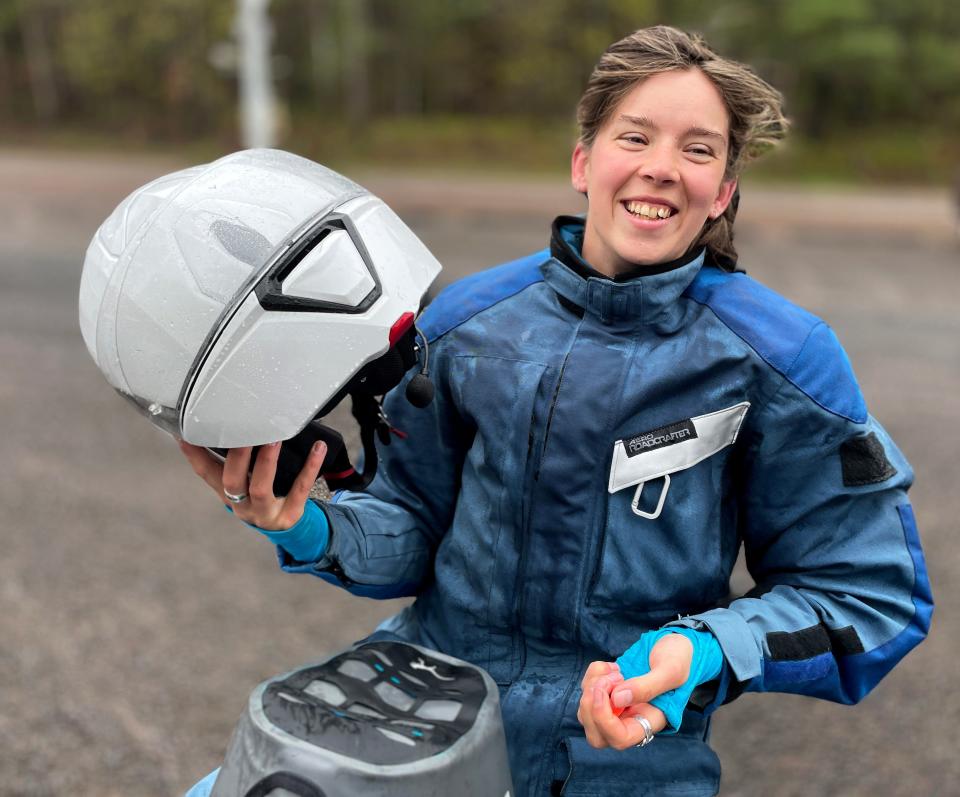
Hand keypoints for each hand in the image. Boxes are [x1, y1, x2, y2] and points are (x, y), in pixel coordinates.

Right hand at [178, 440, 326, 530]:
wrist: (286, 526)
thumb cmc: (262, 495)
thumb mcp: (245, 481)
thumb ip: (237, 457)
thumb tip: (233, 418)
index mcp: (228, 492)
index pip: (206, 473)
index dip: (194, 454)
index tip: (186, 432)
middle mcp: (242, 504)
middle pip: (232, 482)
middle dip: (236, 456)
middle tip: (244, 430)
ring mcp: (266, 513)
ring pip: (261, 488)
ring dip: (267, 462)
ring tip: (274, 438)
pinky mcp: (290, 515)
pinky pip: (301, 489)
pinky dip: (310, 468)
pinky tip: (318, 448)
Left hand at [577, 633, 693, 748]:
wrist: (675, 645)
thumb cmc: (679, 659)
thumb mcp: (670, 670)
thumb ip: (647, 686)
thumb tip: (617, 699)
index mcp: (649, 721)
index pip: (619, 739)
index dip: (604, 720)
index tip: (608, 693)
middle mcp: (631, 720)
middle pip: (596, 735)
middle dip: (591, 708)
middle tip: (606, 681)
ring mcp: (617, 707)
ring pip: (587, 712)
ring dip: (592, 687)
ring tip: (615, 671)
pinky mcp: (607, 692)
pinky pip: (587, 691)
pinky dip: (592, 675)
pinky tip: (611, 667)